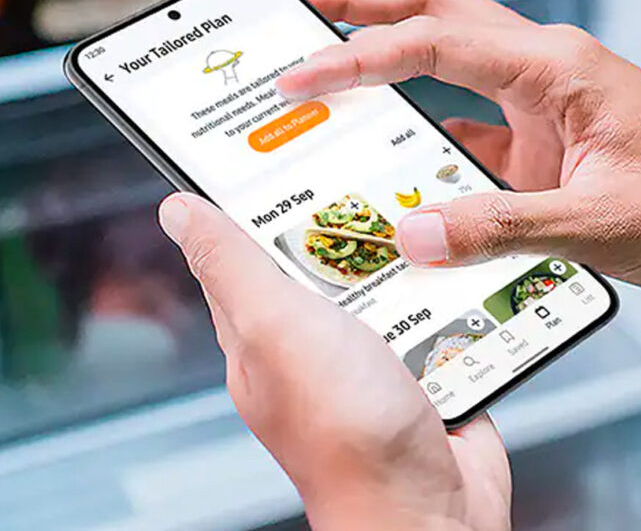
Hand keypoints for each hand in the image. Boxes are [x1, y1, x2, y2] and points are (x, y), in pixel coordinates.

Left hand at [158, 193, 510, 530]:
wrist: (433, 508)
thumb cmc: (348, 433)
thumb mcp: (277, 329)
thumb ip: (234, 266)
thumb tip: (178, 210)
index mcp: (261, 333)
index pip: (244, 248)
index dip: (255, 196)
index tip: (279, 145)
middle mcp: (313, 342)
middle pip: (326, 256)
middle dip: (353, 220)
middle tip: (375, 174)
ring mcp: (372, 355)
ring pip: (388, 278)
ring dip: (410, 255)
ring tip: (427, 224)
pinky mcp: (425, 364)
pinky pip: (438, 308)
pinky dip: (452, 290)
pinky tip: (463, 270)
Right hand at [279, 0, 640, 330]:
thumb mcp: (597, 224)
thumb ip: (501, 229)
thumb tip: (415, 237)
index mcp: (557, 68)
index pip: (437, 44)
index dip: (360, 57)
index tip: (303, 75)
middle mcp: (544, 68)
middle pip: (439, 9)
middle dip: (366, 0)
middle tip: (300, 2)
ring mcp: (540, 101)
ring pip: (448, 54)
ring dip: (388, 49)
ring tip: (326, 54)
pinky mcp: (539, 139)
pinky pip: (465, 121)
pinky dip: (421, 128)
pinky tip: (386, 150)